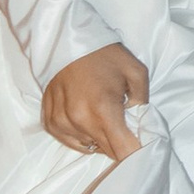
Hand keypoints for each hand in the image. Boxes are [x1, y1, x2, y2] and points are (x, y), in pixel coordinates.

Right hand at [42, 41, 151, 159]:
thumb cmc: (105, 56)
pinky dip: (81, 135)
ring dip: (100, 138)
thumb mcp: (136, 72)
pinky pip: (70, 141)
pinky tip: (86, 117)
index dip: (136, 152)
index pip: (124, 151)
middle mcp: (80, 120)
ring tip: (102, 114)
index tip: (142, 145)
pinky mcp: (50, 122)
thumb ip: (143, 102)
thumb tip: (140, 124)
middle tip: (123, 122)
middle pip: (108, 152)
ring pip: (90, 147)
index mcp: (103, 109)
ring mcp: (62, 123)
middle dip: (120, 142)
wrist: (67, 41)